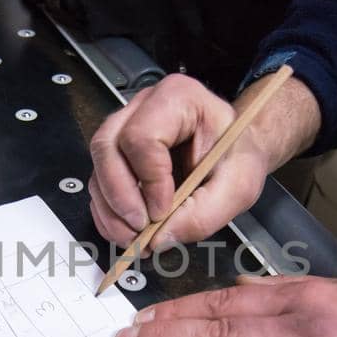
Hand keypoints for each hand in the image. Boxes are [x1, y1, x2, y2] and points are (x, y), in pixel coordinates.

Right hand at [88, 74, 281, 251]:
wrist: (235, 150)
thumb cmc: (237, 155)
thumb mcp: (237, 186)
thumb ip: (204, 214)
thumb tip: (159, 239)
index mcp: (177, 97)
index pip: (142, 136)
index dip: (149, 180)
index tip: (163, 212)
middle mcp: (142, 106)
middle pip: (107, 147)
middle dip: (119, 196)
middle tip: (140, 230)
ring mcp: (124, 127)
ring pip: (98, 167)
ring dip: (110, 210)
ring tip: (135, 238)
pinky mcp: (117, 153)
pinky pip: (99, 182)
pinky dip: (108, 213)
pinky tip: (127, 231)